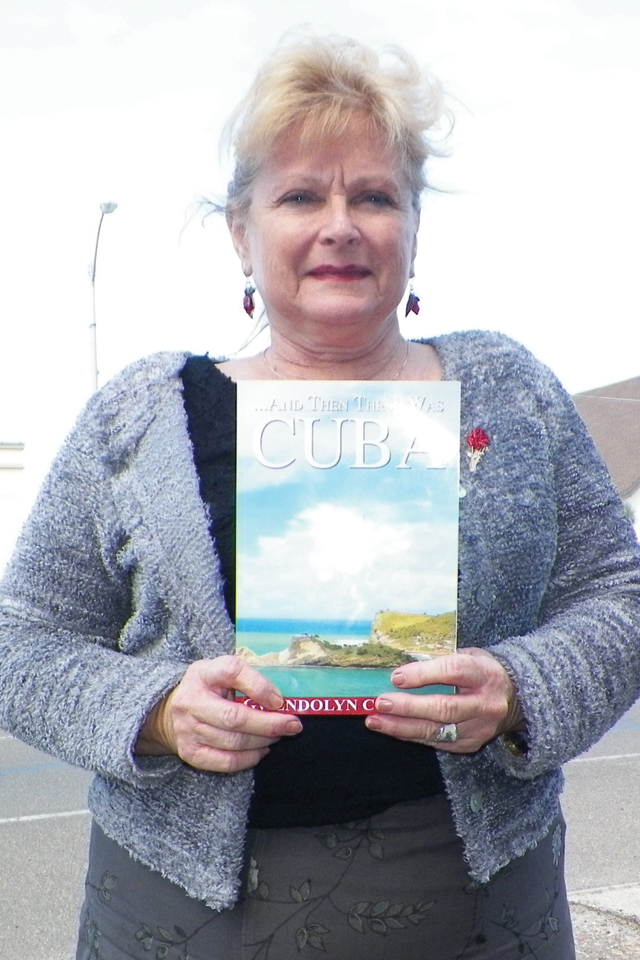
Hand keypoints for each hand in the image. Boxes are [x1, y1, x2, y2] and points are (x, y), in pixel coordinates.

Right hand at [136, 655, 301, 772]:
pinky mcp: (190, 753)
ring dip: (263, 741)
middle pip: (234, 717)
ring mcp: (188, 730)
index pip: (233, 672)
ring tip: (278, 735)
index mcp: (203, 673)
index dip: (260, 686)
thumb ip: (248, 678)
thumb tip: (281, 700)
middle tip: (293, 725)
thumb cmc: (208, 687)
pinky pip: (226, 762)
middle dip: (269, 724)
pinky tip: (262, 750)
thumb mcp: (222, 670)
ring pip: (233, 742)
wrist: (170, 711)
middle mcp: (191, 702)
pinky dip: (249, 759)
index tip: (280, 700)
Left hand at [364, 648, 523, 753]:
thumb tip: (401, 671)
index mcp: (485, 674)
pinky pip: (436, 741)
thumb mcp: (469, 655)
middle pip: (444, 707)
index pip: (453, 672)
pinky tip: (393, 728)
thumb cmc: (482, 671)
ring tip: (376, 721)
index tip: (396, 677)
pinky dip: (412, 735)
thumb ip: (440, 661)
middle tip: (380, 703)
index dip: (423, 674)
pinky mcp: (471, 744)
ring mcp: (479, 728)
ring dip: (402, 727)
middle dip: (408, 707)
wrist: (516, 698)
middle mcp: (485, 704)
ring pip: (436, 730)